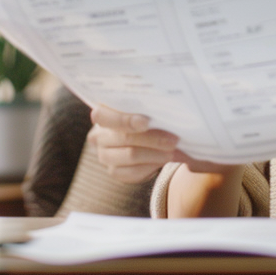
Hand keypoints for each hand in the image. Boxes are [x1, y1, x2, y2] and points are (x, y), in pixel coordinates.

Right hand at [88, 107, 237, 182]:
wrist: (147, 138)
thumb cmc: (148, 116)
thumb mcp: (147, 107)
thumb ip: (152, 105)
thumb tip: (177, 102)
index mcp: (102, 114)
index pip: (103, 116)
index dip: (124, 119)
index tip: (146, 121)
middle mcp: (98, 136)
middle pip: (123, 137)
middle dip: (152, 138)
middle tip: (174, 139)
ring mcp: (105, 155)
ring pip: (130, 156)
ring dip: (155, 154)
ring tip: (174, 150)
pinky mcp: (114, 172)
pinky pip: (132, 173)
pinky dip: (151, 166)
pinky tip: (165, 159)